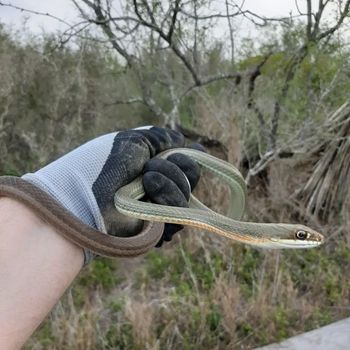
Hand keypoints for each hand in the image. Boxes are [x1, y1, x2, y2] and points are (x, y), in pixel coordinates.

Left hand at [20, 126, 201, 262]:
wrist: (88, 195)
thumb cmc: (108, 164)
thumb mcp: (137, 141)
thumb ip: (165, 139)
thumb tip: (194, 146)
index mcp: (157, 167)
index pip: (187, 163)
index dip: (185, 157)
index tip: (173, 153)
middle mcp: (162, 187)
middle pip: (191, 177)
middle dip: (174, 167)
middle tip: (148, 167)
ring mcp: (161, 208)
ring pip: (187, 195)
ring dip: (169, 181)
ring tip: (146, 180)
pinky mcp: (159, 228)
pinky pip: (180, 215)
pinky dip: (168, 198)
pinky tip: (149, 195)